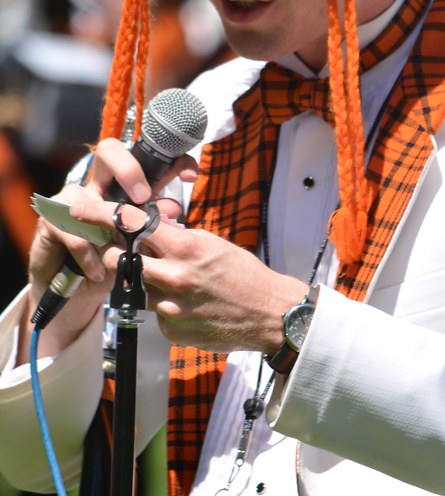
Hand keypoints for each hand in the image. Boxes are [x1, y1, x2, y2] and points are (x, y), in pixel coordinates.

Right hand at [21, 136, 198, 359]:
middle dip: (127, 168)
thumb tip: (173, 208)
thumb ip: (155, 224)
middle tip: (142, 195)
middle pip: (108, 150)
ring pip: (86, 193)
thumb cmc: (111, 260)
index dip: (171, 161)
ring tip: (118, 255)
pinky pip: (73, 231)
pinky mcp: (52, 219)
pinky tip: (98, 272)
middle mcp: (98, 183)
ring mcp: (72, 197)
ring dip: (103, 229)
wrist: (73, 289)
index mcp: (124, 185)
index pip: (146, 157)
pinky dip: (89, 256)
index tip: (190, 176)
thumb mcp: (139, 243)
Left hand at [71, 200, 306, 355]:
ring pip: (137, 287)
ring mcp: (169, 306)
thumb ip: (178, 237)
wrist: (268, 313)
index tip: (81, 208)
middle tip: (124, 249)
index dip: (102, 214)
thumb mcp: (211, 243)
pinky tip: (191, 306)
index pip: (133, 223)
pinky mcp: (170, 330)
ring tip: (179, 282)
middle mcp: (172, 275)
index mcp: (184, 246)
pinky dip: (165, 306)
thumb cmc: (243, 273)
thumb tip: (152, 228)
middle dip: (118, 252)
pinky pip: (154, 312)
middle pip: (121, 259)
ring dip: (147, 281)